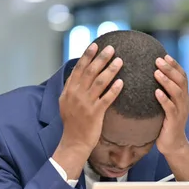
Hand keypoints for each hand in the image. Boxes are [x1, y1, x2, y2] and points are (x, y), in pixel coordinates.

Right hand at [53, 43, 122, 178]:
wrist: (74, 142)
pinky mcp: (95, 114)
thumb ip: (72, 88)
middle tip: (111, 48)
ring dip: (110, 70)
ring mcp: (85, 104)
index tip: (95, 45)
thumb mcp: (67, 103)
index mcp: (69, 91)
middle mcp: (76, 95)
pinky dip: (114, 89)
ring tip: (120, 61)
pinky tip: (122, 82)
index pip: (79, 69)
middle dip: (101, 58)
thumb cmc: (73, 123)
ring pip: (100, 82)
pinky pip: (107, 98)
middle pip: (90, 72)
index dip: (87, 56)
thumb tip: (78, 73)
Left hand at [154, 55, 188, 155]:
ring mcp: (181, 111)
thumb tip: (148, 78)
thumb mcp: (166, 106)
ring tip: (156, 72)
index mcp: (183, 96)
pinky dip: (164, 99)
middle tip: (158, 60)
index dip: (175, 65)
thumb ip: (162, 93)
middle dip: (170, 69)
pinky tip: (156, 92)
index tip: (164, 55)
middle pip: (181, 80)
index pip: (182, 76)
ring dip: (167, 81)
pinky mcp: (175, 121)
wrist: (173, 145)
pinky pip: (170, 108)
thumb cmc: (165, 123)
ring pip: (177, 92)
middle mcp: (184, 101)